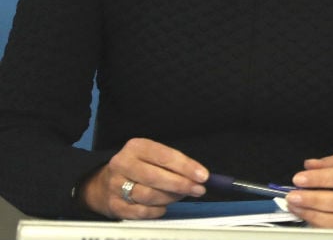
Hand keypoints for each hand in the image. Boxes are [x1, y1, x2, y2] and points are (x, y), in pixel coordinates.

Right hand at [81, 138, 207, 218]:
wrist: (103, 183)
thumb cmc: (138, 167)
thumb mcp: (152, 156)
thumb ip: (174, 164)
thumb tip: (199, 176)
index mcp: (135, 147)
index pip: (165, 156)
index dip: (186, 167)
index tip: (203, 176)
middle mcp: (122, 164)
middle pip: (156, 177)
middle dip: (181, 184)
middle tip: (198, 189)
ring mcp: (116, 186)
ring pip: (149, 195)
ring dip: (170, 198)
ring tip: (180, 196)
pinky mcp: (114, 205)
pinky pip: (141, 211)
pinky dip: (157, 211)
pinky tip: (163, 207)